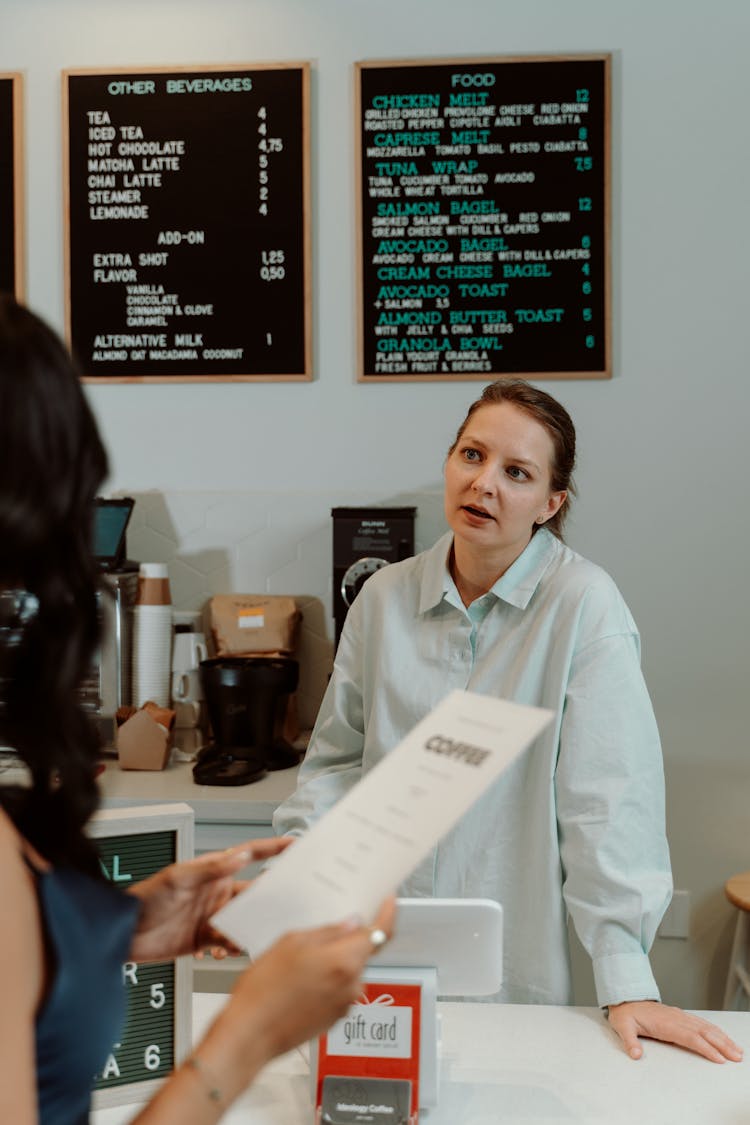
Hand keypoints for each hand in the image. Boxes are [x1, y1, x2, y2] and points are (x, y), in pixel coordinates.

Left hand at [126, 837, 292, 962]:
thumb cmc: (144, 899)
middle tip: (284, 906)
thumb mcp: (177, 879)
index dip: (272, 849)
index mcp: (213, 871)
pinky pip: (229, 943)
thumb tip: (240, 855)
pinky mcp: (206, 939)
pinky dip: (231, 948)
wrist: (122, 933)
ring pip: (245, 921)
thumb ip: (210, 868)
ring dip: (249, 929)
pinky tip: (221, 952)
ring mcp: (213, 916)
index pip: (249, 855)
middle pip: (254, 893)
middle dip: (270, 899)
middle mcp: (217, 892)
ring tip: (245, 937)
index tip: (294, 845)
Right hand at [227, 896, 397, 1060]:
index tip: (388, 901)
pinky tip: (299, 979)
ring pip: (347, 970)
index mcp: (345, 961)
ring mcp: (344, 1004)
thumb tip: (349, 924)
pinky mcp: (334, 1019)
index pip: (380, 932)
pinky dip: (326, 980)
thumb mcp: (291, 942)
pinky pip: (338, 989)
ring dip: (332, 961)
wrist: (249, 1034)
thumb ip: (327, 931)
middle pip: (362, 951)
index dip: (387, 912)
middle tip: (323, 929)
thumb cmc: (264, 991)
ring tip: (299, 961)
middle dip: (347, 939)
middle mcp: (351, 985)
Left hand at [607, 1000, 743, 1062]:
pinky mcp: (681, 1016)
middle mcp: (676, 1018)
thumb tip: (635, 1054)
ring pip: (706, 1027)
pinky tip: (723, 1037)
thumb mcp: (622, 1027)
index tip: (719, 1058)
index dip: (705, 1048)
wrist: (625, 999)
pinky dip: (715, 1031)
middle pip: (703, 1032)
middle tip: (736, 1056)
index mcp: (665, 1023)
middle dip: (722, 1044)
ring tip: (736, 1049)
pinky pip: (702, 1023)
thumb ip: (630, 1041)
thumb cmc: (625, 1014)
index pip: (689, 1037)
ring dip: (722, 1038)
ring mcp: (680, 1016)